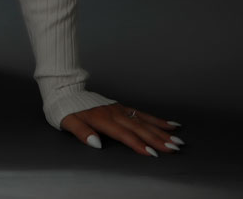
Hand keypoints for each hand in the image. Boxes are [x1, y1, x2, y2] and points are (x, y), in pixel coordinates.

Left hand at [60, 103, 184, 156]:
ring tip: (177, 139)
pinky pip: (142, 114)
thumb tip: (96, 143)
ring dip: (162, 131)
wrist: (65, 89)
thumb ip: (82, 132)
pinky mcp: (122, 107)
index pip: (123, 134)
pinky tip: (171, 124)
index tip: (153, 153)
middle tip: (174, 148)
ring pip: (144, 121)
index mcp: (102, 119)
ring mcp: (120, 109)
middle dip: (158, 139)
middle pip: (139, 128)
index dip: (138, 144)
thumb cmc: (66, 109)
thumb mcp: (67, 121)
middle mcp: (114, 113)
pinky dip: (157, 120)